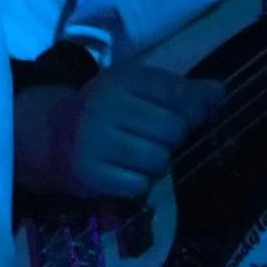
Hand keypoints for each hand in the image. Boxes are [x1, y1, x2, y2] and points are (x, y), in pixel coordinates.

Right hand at [17, 63, 222, 199]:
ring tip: (134, 157)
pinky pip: (138, 186)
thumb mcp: (135, 91)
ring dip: (154, 164)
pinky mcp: (88, 173)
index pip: (179, 94)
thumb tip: (220, 92)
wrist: (46, 137)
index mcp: (120, 80)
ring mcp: (94, 141)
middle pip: (174, 130)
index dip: (192, 110)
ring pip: (158, 160)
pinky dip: (136, 184)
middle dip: (171, 139)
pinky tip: (120, 172)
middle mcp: (105, 106)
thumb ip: (179, 91)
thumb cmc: (103, 112)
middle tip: (150, 139)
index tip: (183, 116)